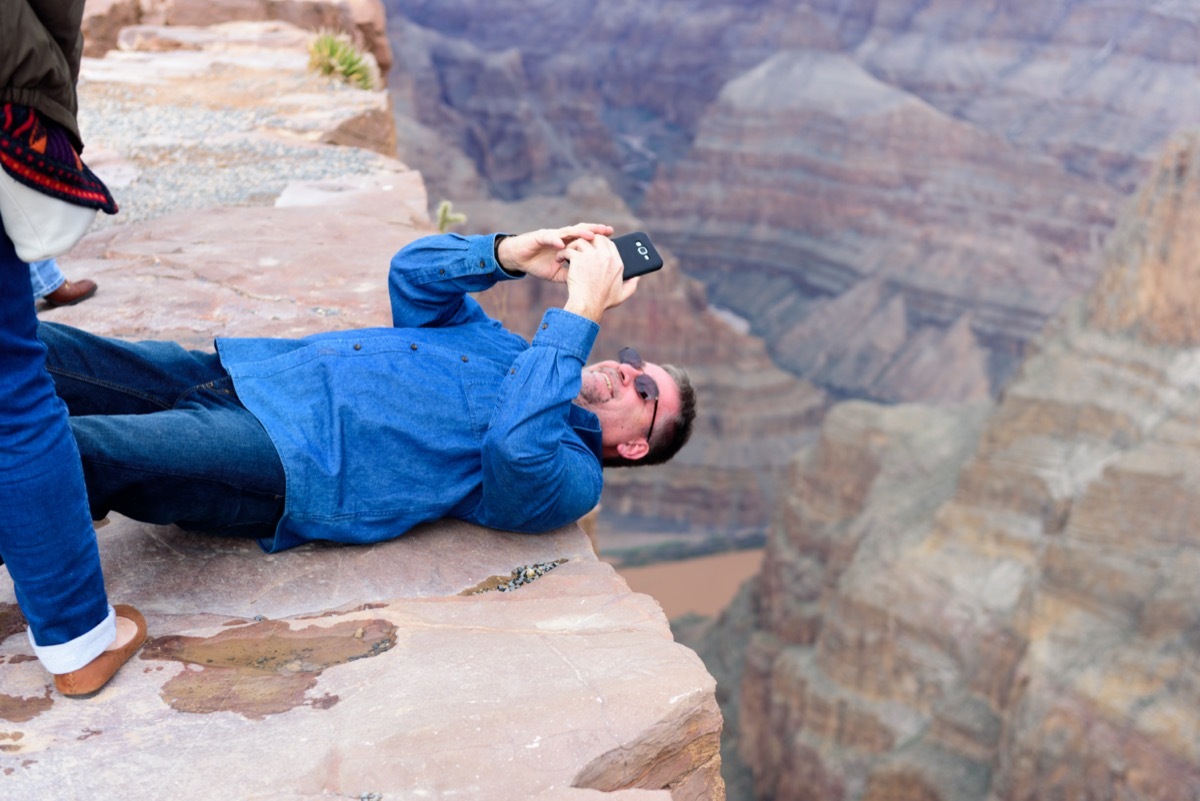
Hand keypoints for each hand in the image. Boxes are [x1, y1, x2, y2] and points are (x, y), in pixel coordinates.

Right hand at [496, 223, 613, 281]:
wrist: (519, 259)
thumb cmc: (538, 264)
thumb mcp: (557, 274)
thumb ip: (571, 274)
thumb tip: (587, 282)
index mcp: (569, 244)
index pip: (587, 239)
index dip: (599, 238)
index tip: (613, 240)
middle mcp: (562, 237)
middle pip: (582, 230)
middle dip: (595, 230)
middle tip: (608, 230)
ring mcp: (552, 235)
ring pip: (568, 231)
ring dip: (579, 232)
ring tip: (590, 235)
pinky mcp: (539, 237)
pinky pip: (549, 237)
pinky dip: (555, 240)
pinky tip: (562, 244)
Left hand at [560, 235, 639, 322]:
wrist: (587, 306)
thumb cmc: (603, 302)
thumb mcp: (622, 295)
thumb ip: (632, 285)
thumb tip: (638, 277)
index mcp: (617, 263)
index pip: (611, 244)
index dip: (601, 243)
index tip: (594, 247)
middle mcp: (606, 256)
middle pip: (597, 238)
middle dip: (588, 239)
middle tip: (580, 247)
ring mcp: (592, 256)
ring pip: (582, 241)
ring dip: (574, 245)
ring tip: (568, 253)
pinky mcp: (579, 259)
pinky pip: (569, 249)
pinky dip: (563, 253)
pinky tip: (560, 259)